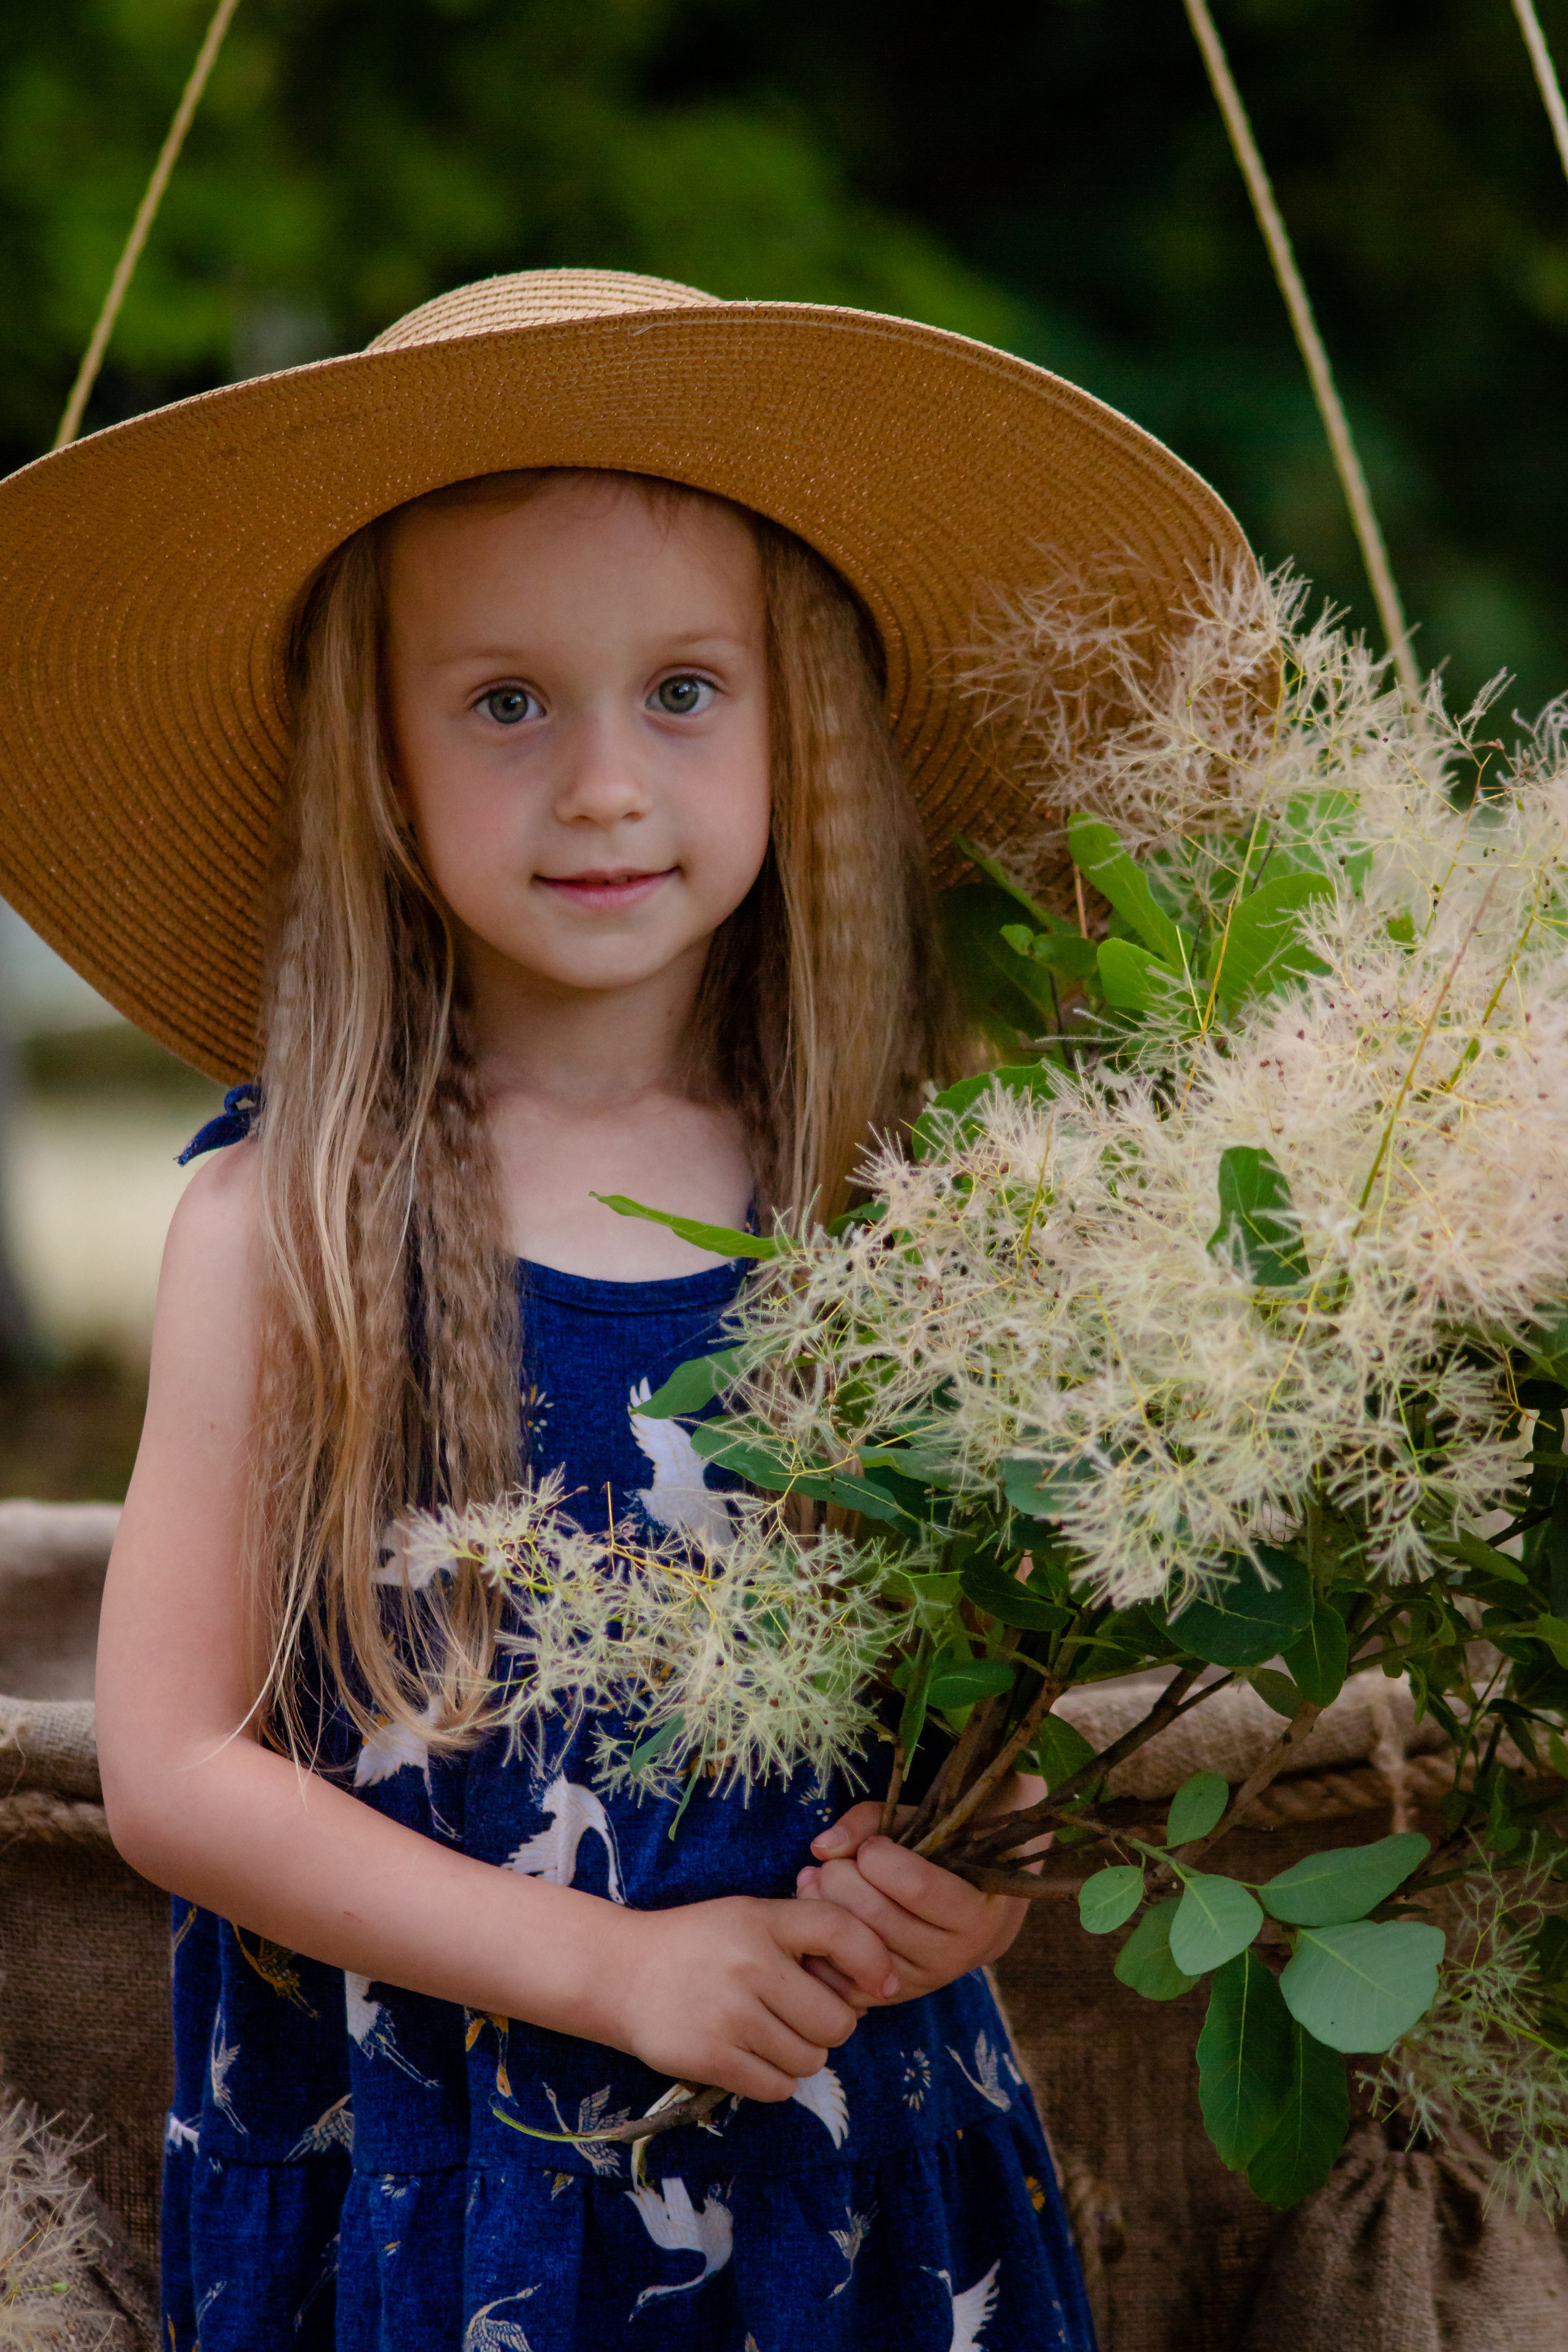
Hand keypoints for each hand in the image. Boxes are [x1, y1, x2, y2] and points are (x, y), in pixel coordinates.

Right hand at [601, 1893, 899, 2103]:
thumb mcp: (749, 1916)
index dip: (874, 1959)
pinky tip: (754, 2056)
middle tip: (805, 2014)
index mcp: (761, 1920)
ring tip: (773, 2033)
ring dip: (801, 2054)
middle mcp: (749, 1965)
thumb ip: (804, 1933)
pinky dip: (775, 2079)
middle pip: (837, 2020)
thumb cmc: (699, 1944)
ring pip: (810, 2059)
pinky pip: (778, 2088)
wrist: (620, 1973)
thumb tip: (875, 1974)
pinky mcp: (711, 2058)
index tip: (884, 1983)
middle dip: (831, 2024)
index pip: (841, 1931)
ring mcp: (729, 2015)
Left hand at [794, 1800, 1030, 2005]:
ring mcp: (921, 1984)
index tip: (872, 1845)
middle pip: (876, 1916)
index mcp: (976, 1914)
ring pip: (855, 1946)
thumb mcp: (922, 1828)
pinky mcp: (890, 1998)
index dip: (878, 1856)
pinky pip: (841, 1979)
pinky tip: (822, 1917)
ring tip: (821, 1883)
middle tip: (836, 1863)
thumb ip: (871, 1823)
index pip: (916, 1888)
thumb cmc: (944, 1860)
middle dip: (842, 1877)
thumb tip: (821, 1847)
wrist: (975, 1919)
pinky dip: (820, 1944)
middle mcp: (953, 1957)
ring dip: (824, 1906)